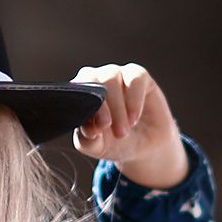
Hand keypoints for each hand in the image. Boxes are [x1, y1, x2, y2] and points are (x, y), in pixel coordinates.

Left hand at [70, 63, 189, 188]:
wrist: (145, 146)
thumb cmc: (116, 142)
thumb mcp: (99, 147)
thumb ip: (88, 140)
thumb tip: (88, 129)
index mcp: (80, 95)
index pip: (75, 92)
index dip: (85, 110)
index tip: (95, 131)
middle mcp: (95, 80)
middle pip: (92, 81)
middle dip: (103, 109)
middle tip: (115, 133)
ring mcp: (115, 74)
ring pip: (111, 78)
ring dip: (118, 107)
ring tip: (124, 130)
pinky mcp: (137, 74)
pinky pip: (134, 78)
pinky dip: (134, 100)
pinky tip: (134, 118)